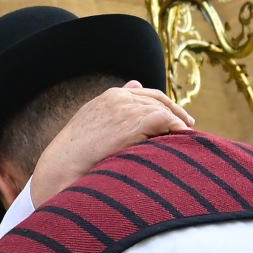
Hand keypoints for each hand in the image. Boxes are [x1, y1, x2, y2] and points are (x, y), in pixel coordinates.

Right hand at [25, 84, 195, 206]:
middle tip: (188, 127)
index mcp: (109, 96)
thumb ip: (115, 108)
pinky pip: (167, 121)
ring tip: (189, 139)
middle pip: (158, 99)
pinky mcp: (136, 121)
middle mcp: (120, 97)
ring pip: (165, 110)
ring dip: (179, 124)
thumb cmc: (74, 155)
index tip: (175, 118)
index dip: (162, 104)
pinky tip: (185, 141)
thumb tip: (135, 85)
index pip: (145, 93)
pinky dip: (179, 130)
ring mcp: (127, 108)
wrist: (62, 166)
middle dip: (175, 112)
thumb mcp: (93, 124)